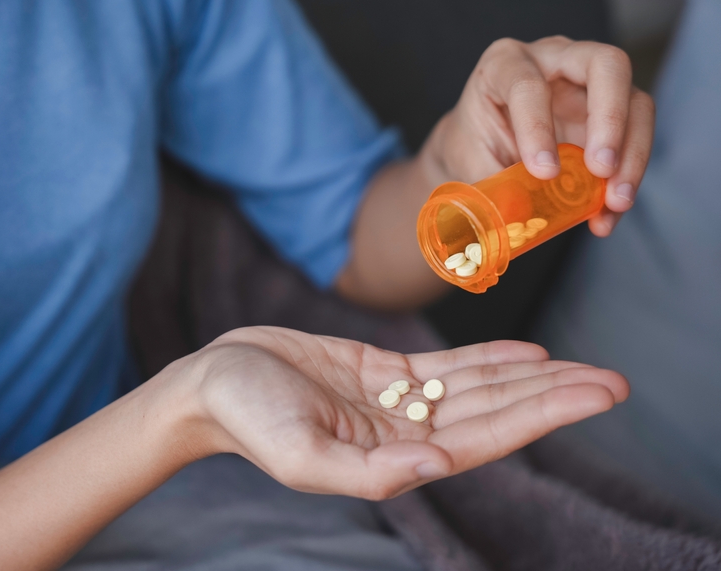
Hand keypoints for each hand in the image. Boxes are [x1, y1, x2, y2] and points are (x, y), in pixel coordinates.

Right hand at [194, 326, 627, 499]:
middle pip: (493, 413)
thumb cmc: (246, 417)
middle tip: (614, 381)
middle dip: (553, 398)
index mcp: (391, 460)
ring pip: (476, 388)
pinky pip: (444, 365)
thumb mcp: (297, 450)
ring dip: (531, 378)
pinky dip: (487, 359)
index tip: (592, 397)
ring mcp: (395, 402)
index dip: (541, 418)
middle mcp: (403, 434)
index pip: (483, 439)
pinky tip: (524, 353)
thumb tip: (439, 467)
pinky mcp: (381, 372)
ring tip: (584, 366)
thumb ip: (367, 472)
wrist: (212, 382)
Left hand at [420, 36, 654, 235]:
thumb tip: (521, 213)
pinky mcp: (614, 110)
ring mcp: (590, 82)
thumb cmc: (473, 146)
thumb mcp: (470, 161)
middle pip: (605, 64)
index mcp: (504, 63)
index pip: (527, 84)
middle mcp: (554, 59)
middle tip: (601, 169)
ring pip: (635, 101)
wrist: (480, 149)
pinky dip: (629, 176)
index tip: (544, 172)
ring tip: (615, 201)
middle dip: (609, 118)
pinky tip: (610, 211)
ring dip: (632, 154)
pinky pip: (637, 136)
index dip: (537, 128)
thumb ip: (495, 183)